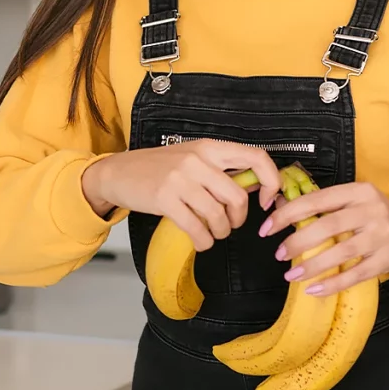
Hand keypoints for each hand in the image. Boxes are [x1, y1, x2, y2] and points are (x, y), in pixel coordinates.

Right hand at [82, 140, 281, 251]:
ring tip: (212, 234)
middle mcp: (197, 160)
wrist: (117, 173)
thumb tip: (255, 188)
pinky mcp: (165, 199)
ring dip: (219, 232)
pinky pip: (196, 228)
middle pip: (237, 197)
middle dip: (238, 219)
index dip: (270, 180)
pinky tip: (201, 241)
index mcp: (209, 148)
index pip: (255, 157)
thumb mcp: (192, 158)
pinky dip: (203, 241)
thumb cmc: (158, 168)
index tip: (265, 199)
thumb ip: (220, 170)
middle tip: (229, 225)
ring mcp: (180, 179)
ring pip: (217, 215)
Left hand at [259, 182, 388, 295]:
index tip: (267, 228)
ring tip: (291, 275)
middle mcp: (372, 210)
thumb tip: (279, 206)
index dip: (289, 214)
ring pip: (342, 252)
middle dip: (298, 241)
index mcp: (359, 191)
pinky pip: (356, 274)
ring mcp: (382, 236)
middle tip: (279, 254)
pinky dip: (333, 283)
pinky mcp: (387, 259)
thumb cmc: (372, 218)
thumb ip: (322, 206)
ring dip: (313, 266)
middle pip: (329, 226)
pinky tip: (313, 290)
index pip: (317, 199)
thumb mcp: (353, 203)